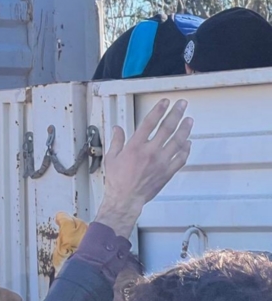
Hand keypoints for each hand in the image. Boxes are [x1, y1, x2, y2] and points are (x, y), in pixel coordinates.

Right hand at [95, 99, 192, 236]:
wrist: (126, 198)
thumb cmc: (116, 179)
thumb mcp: (111, 157)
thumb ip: (116, 141)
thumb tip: (117, 128)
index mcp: (135, 146)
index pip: (149, 123)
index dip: (158, 110)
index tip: (165, 102)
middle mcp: (151, 151)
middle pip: (167, 128)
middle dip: (176, 114)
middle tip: (182, 104)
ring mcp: (162, 162)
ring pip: (177, 142)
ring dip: (185, 129)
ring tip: (189, 120)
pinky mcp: (168, 172)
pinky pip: (181, 158)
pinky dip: (186, 149)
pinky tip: (188, 142)